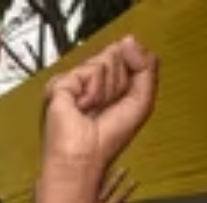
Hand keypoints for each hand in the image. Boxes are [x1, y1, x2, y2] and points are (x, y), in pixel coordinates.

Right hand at [43, 36, 158, 167]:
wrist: (84, 159)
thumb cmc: (108, 140)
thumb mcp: (142, 101)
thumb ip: (146, 67)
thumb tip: (129, 40)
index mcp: (109, 82)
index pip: (127, 54)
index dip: (133, 72)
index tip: (122, 100)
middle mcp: (90, 79)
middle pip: (117, 54)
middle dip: (119, 83)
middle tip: (106, 107)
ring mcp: (75, 80)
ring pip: (104, 61)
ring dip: (106, 91)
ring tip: (93, 110)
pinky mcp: (60, 84)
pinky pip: (89, 71)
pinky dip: (92, 93)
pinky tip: (81, 108)